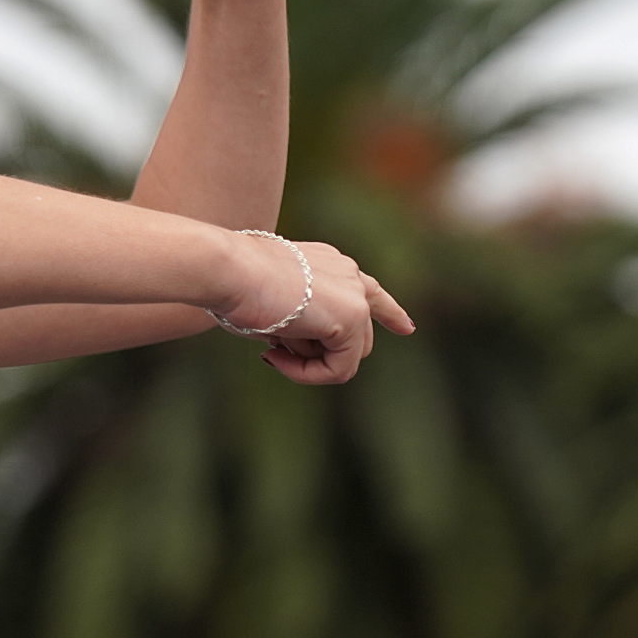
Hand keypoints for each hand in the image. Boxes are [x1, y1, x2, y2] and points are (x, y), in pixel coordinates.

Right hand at [223, 234, 416, 384]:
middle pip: (359, 337)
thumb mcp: (270, 305)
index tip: (408, 328)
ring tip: (272, 351)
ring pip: (349, 356)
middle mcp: (348, 274)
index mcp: (329, 263)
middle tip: (275, 353)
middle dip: (321, 355)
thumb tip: (295, 349)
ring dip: (310, 365)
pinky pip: (340, 369)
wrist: (229, 269)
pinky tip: (276, 357)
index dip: (390, 313)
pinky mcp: (353, 317)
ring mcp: (355, 294)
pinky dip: (308, 374)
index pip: (369, 290)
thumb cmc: (232, 286)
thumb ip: (296, 324)